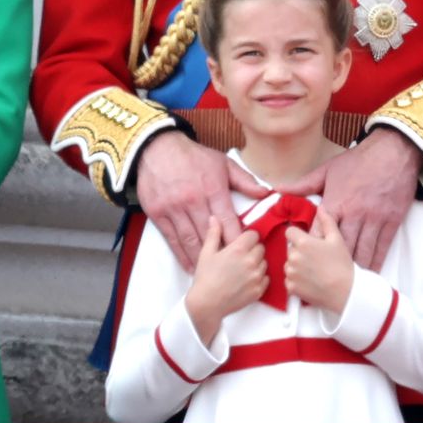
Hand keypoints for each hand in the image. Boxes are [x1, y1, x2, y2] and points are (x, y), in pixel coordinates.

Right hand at [136, 130, 265, 270]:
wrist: (158, 149)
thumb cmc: (194, 156)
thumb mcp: (223, 162)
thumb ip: (244, 180)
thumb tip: (265, 194)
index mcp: (212, 188)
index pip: (228, 220)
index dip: (236, 239)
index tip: (244, 253)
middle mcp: (193, 200)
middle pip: (209, 235)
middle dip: (220, 254)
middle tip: (230, 270)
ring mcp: (174, 208)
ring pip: (190, 240)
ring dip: (200, 259)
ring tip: (211, 274)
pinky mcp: (158, 214)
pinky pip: (172, 239)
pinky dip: (181, 255)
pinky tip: (190, 266)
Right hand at [186, 218, 267, 344]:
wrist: (206, 305)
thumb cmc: (205, 278)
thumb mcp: (206, 253)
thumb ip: (213, 233)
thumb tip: (214, 218)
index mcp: (238, 249)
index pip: (254, 235)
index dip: (247, 238)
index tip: (241, 243)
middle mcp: (250, 261)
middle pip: (261, 247)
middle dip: (253, 250)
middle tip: (241, 256)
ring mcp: (256, 277)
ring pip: (264, 262)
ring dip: (257, 263)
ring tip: (244, 269)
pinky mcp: (258, 291)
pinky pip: (266, 278)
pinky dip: (259, 278)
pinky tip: (247, 280)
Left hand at [283, 128, 422, 270]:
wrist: (393, 152)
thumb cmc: (358, 160)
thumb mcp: (328, 169)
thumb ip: (304, 184)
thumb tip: (278, 190)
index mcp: (336, 202)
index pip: (318, 233)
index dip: (311, 249)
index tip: (305, 261)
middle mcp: (354, 214)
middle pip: (339, 247)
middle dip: (330, 264)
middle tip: (323, 278)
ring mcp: (374, 219)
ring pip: (361, 251)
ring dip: (353, 269)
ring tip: (345, 284)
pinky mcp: (391, 222)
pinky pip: (382, 247)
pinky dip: (375, 262)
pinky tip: (370, 273)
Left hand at [284, 208, 352, 312]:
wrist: (345, 292)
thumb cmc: (342, 264)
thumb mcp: (337, 239)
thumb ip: (326, 221)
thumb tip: (320, 207)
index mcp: (303, 242)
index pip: (289, 232)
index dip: (297, 235)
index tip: (307, 242)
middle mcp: (293, 256)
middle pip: (290, 249)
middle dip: (299, 252)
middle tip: (315, 259)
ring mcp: (291, 273)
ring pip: (288, 265)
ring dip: (296, 266)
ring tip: (313, 271)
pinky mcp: (291, 288)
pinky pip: (288, 280)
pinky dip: (296, 281)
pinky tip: (309, 281)